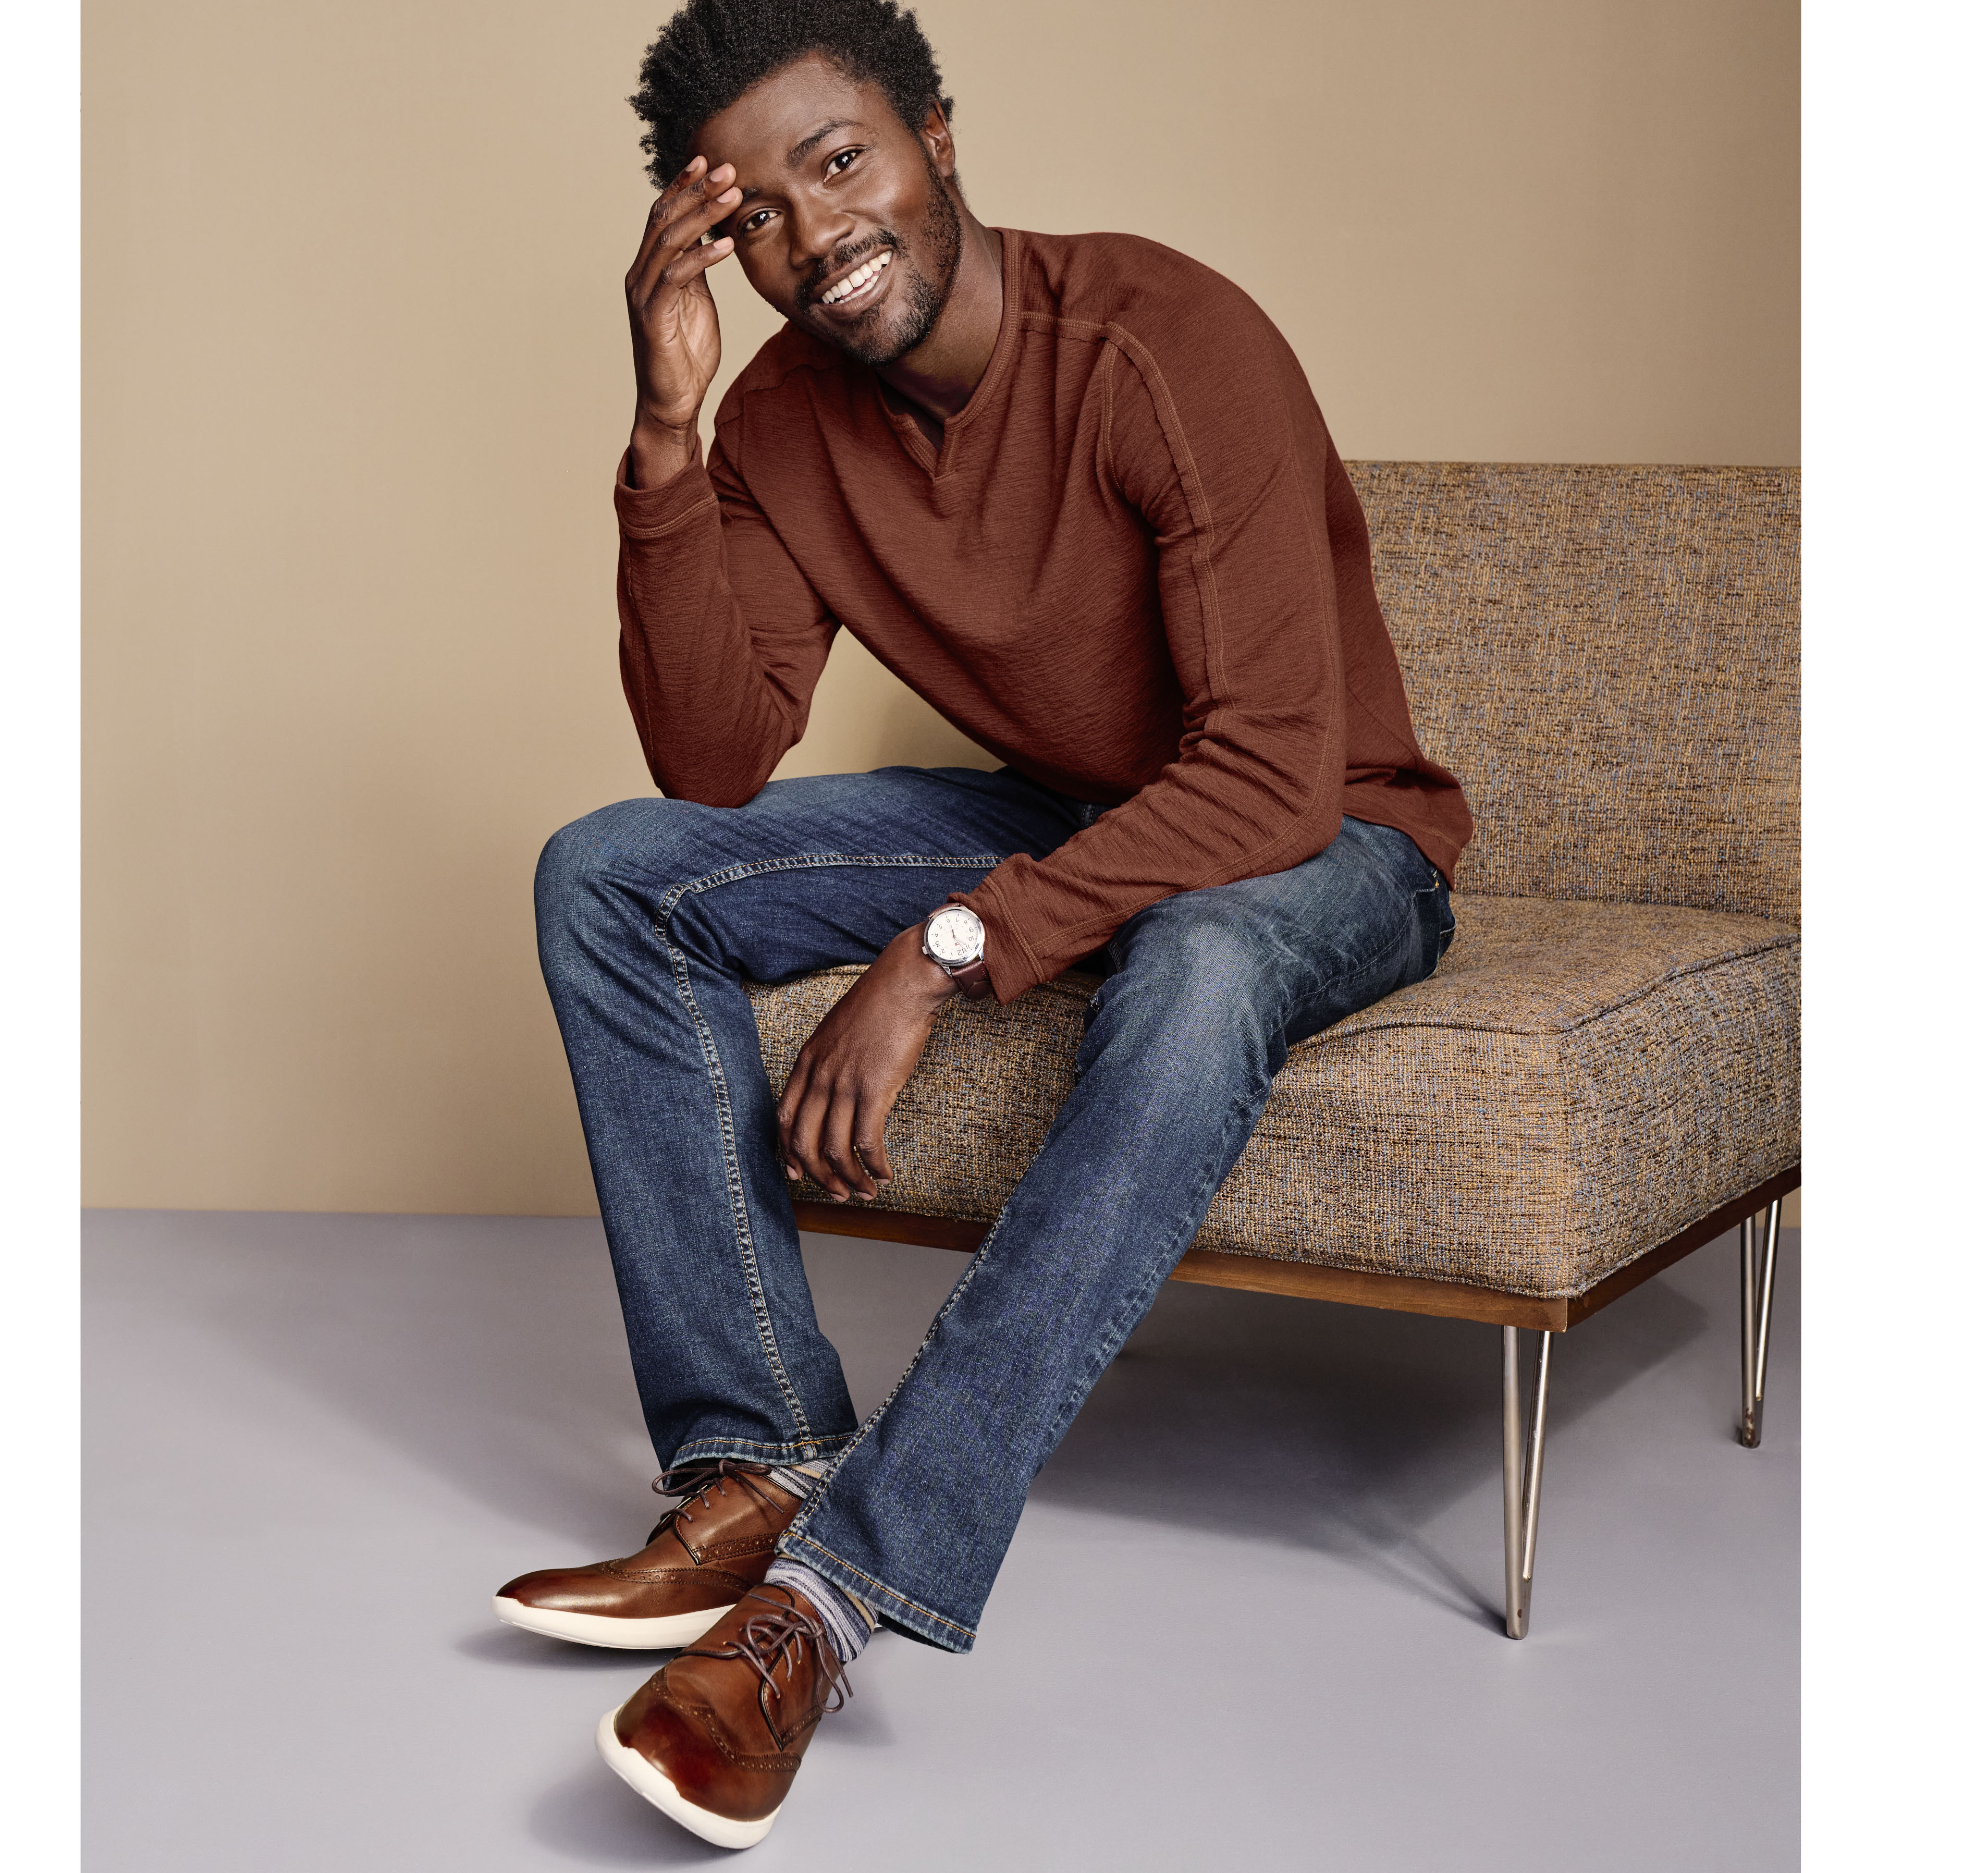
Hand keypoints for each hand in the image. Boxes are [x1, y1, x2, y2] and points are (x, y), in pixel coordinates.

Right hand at [623, 155, 740, 486]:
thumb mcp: (697, 303)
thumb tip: (711, 238)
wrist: (672, 402)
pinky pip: (677, 277)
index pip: (663, 215)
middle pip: (665, 219)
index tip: (708, 161)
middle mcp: (640, 275)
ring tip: (733, 195)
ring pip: (670, 241)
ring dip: (703, 215)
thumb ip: (698, 271)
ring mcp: (644, 295)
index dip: (683, 186)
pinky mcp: (654, 318)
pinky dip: (702, 257)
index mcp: (650, 268)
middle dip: (696, 191)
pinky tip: (727, 244)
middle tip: (728, 168)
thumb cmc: (686, 355)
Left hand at [776, 926, 957, 1200]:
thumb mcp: (837, 1031)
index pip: (785, 1118)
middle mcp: (819, 1076)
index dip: (788, 1151)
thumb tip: (834, 1088)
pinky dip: (874, 1165)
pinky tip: (884, 1173)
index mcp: (807, 1061)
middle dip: (818, 1176)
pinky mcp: (875, 1090)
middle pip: (804, 1141)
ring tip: (866, 1191)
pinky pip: (867, 1142)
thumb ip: (828, 1060)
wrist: (904, 983)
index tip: (796, 1172)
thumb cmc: (879, 1004)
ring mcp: (845, 1084)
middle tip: (836, 1193)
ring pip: (835, 1149)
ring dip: (850, 1178)